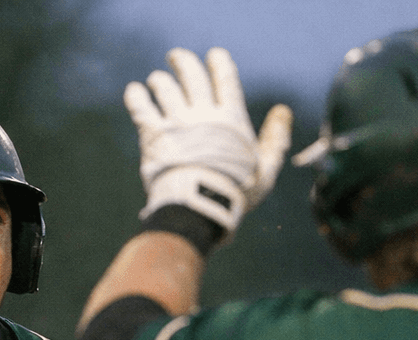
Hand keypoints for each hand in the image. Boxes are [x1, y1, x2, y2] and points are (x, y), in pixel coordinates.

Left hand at [125, 47, 291, 236]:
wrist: (201, 205)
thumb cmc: (236, 191)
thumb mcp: (266, 168)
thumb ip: (276, 139)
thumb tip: (283, 111)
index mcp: (230, 117)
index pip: (225, 77)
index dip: (218, 62)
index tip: (213, 55)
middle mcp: (203, 112)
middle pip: (191, 74)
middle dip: (183, 61)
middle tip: (176, 57)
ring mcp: (177, 121)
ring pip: (165, 87)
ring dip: (160, 80)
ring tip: (156, 80)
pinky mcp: (153, 134)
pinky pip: (142, 107)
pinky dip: (136, 96)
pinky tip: (134, 91)